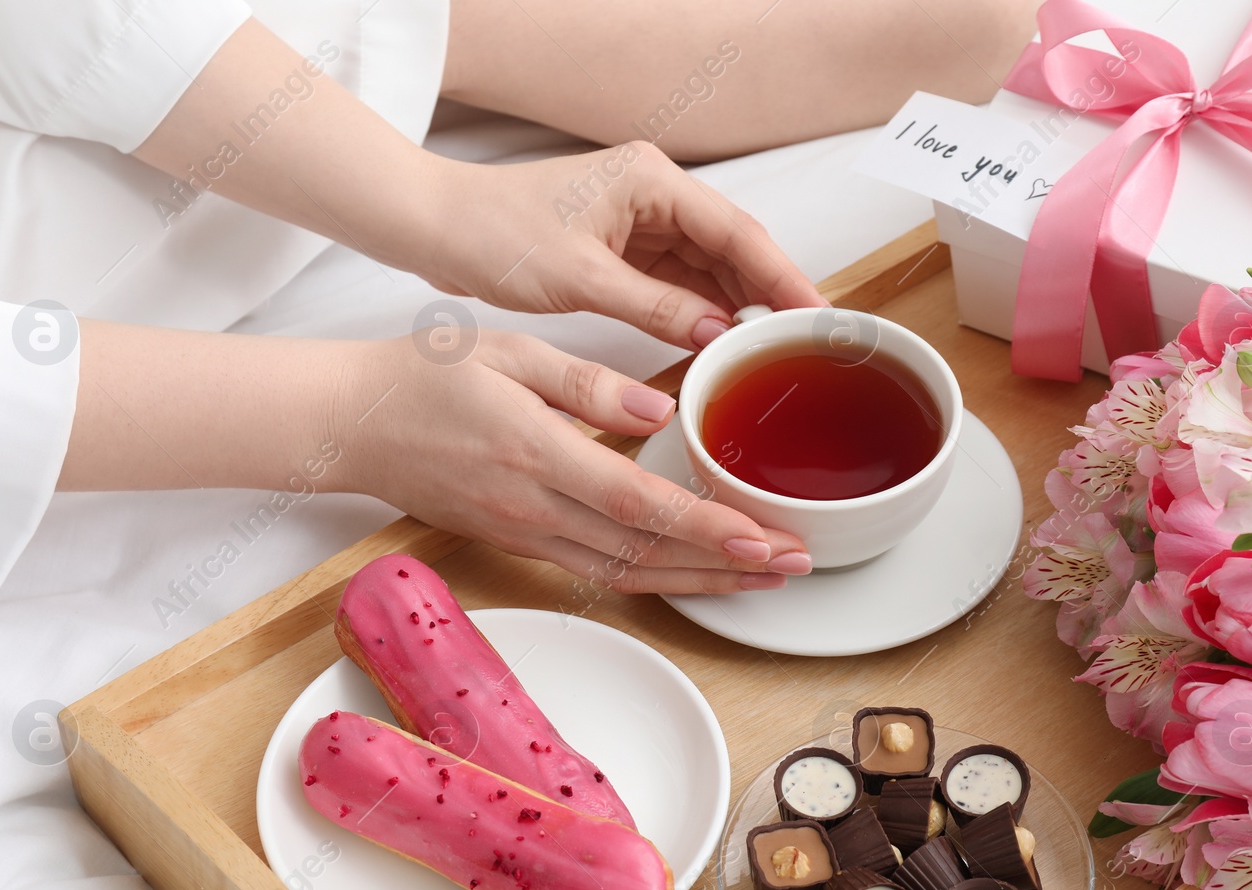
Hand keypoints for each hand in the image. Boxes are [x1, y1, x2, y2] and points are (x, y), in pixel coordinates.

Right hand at [332, 329, 812, 592]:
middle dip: (727, 565)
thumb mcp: (508, 352)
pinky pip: (597, 571)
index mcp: (538, 454)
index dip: (707, 529)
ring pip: (627, 573)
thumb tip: (661, 410)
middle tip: (795, 565)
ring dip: (698, 583)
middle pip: (646, 552)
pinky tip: (691, 577)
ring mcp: (526, 534)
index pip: (640, 504)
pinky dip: (653, 579)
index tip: (764, 539)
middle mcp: (535, 509)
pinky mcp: (519, 542)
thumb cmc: (423, 377)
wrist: (351, 424)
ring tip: (760, 582)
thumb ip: (588, 383)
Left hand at [404, 143, 827, 349]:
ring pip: (705, 266)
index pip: (736, 232)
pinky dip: (696, 308)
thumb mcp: (584, 279)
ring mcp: (637, 218)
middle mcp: (652, 192)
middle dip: (767, 292)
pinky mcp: (619, 245)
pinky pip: (674, 279)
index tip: (814, 313)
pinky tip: (718, 339)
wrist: (437, 228)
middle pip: (730, 247)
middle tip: (804, 340)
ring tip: (770, 348)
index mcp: (651, 180)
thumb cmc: (496, 234)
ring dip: (733, 304)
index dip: (781, 276)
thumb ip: (657, 306)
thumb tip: (718, 332)